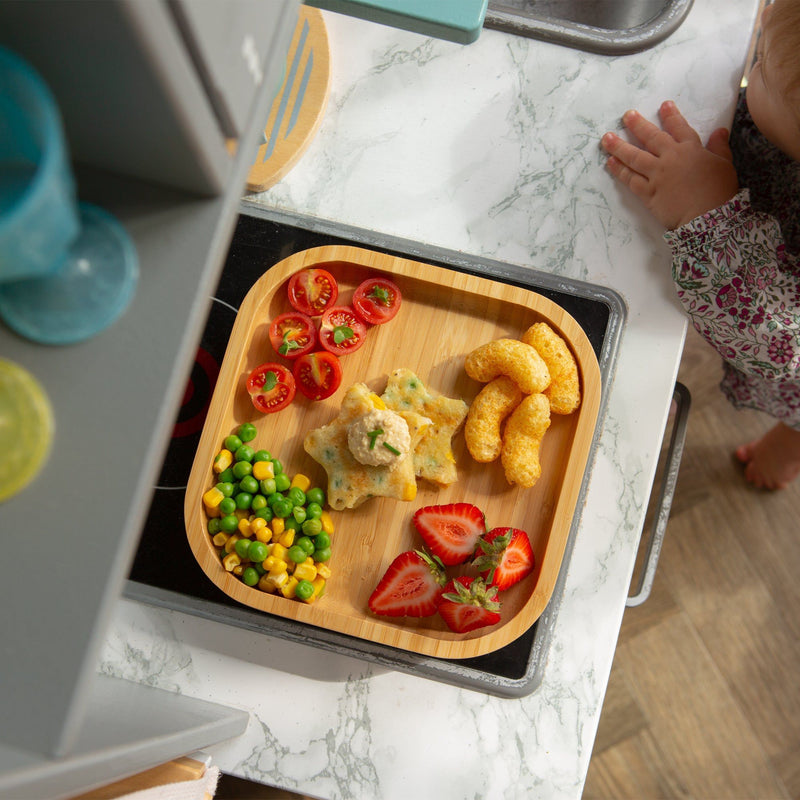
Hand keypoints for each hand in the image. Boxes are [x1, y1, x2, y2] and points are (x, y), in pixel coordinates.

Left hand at [600, 101, 738, 229]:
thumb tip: (719, 131)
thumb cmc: (719, 191)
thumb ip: (719, 147)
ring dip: (619, 147)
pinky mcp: (648, 192)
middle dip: (637, 125)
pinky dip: (620, 171)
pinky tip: (610, 163)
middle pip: (651, 138)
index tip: (663, 105)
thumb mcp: (725, 165)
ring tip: (606, 138)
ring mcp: (657, 175)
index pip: (679, 127)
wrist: (707, 217)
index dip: (671, 116)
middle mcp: (670, 158)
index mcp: (691, 149)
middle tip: (626, 115)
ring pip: (635, 157)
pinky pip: (631, 179)